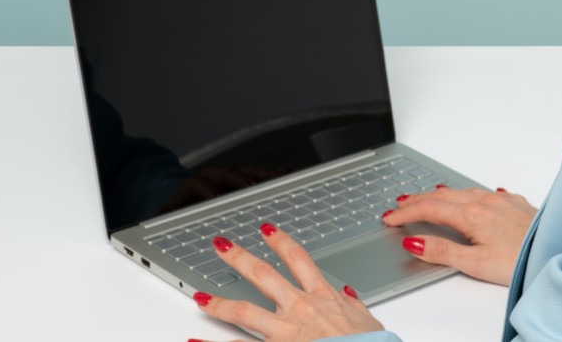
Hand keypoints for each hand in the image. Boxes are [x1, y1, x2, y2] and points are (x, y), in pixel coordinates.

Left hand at [191, 223, 383, 341]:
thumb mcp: (367, 320)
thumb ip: (353, 306)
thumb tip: (347, 294)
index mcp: (322, 297)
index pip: (298, 259)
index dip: (280, 241)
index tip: (267, 230)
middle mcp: (300, 308)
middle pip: (263, 275)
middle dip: (240, 258)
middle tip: (221, 245)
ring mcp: (285, 331)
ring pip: (244, 311)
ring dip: (220, 303)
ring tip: (200, 298)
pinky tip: (195, 340)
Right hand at [383, 187, 536, 285]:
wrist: (557, 252)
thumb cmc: (521, 262)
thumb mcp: (475, 264)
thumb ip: (442, 251)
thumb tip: (413, 242)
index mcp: (472, 215)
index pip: (429, 209)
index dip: (405, 213)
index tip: (389, 217)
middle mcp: (486, 201)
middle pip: (443, 195)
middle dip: (417, 199)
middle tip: (399, 205)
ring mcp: (503, 200)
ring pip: (463, 191)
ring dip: (440, 195)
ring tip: (426, 199)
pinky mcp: (517, 204)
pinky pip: (485, 193)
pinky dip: (467, 194)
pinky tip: (471, 197)